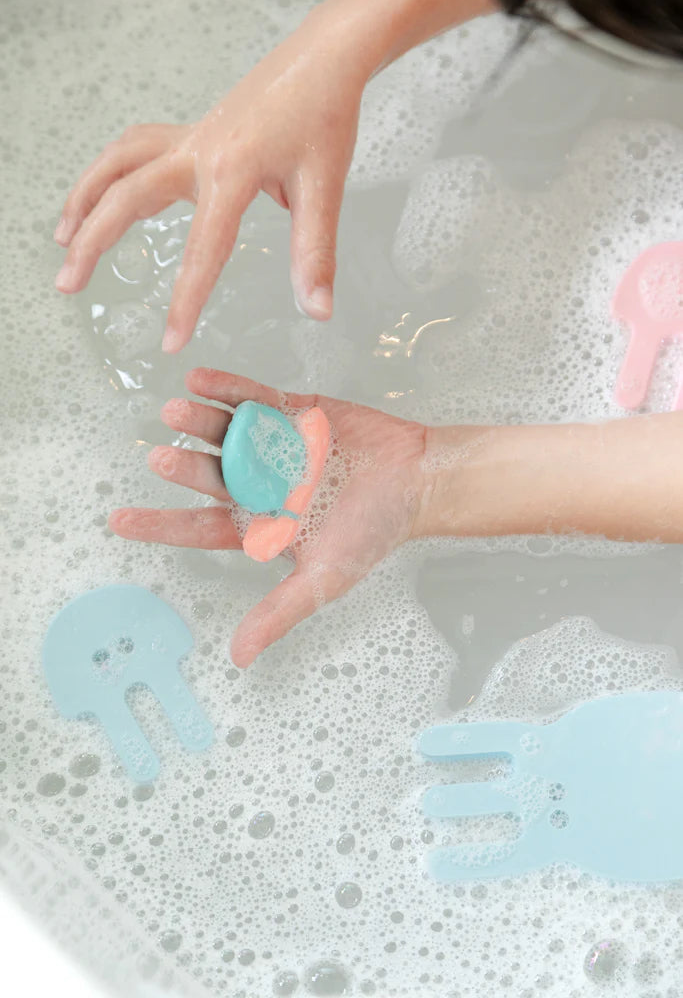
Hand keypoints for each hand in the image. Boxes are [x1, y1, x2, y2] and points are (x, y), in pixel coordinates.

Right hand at [54, 8, 366, 350]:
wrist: (323, 58)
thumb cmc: (324, 118)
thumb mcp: (325, 188)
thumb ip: (315, 253)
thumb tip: (318, 311)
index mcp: (232, 171)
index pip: (203, 250)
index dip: (185, 300)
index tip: (170, 343)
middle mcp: (199, 151)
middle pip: (127, 195)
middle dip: (93, 241)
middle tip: (67, 284)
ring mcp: (190, 138)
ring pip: (118, 164)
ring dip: (85, 198)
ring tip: (64, 239)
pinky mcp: (191, 133)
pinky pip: (135, 149)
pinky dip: (109, 172)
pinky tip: (104, 196)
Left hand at [109, 368, 426, 666]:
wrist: (418, 481)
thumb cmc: (375, 531)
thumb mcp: (324, 579)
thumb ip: (279, 612)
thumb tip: (239, 657)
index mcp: (260, 524)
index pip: (199, 527)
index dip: (160, 524)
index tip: (118, 520)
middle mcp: (259, 484)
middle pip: (211, 475)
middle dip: (185, 468)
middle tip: (161, 458)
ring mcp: (273, 446)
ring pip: (226, 434)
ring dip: (200, 423)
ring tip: (176, 411)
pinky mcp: (293, 412)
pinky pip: (255, 399)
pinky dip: (229, 389)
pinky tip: (201, 380)